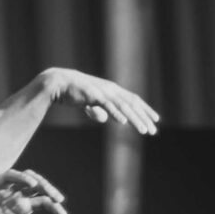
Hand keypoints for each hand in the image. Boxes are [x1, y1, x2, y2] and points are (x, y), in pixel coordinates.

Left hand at [0, 169, 65, 213]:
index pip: (10, 176)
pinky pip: (41, 204)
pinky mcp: (25, 207)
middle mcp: (9, 188)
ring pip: (38, 190)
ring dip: (50, 195)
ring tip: (60, 205)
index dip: (21, 177)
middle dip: (41, 185)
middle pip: (29, 179)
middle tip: (53, 196)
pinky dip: (51, 207)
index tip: (32, 184)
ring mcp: (19, 196)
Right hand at [43, 68, 159, 134]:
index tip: (156, 120)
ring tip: (144, 131)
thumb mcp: (90, 104)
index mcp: (112, 90)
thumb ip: (98, 111)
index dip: (145, 109)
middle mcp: (111, 89)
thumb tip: (105, 119)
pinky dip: (116, 114)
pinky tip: (123, 122)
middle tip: (154, 131)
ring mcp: (103, 92)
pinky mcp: (93, 96)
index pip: (133, 100)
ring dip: (135, 119)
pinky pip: (107, 106)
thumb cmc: (75, 93)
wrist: (58, 83)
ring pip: (123, 107)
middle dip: (144, 117)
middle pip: (132, 104)